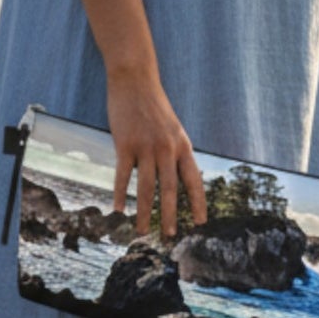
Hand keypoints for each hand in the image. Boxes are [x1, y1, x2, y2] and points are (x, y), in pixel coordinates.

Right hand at [106, 73, 208, 239]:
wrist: (135, 80)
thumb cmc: (154, 106)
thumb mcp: (173, 129)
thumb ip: (176, 152)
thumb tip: (179, 178)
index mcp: (182, 145)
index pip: (194, 181)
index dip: (197, 203)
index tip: (200, 223)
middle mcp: (167, 148)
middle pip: (171, 189)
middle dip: (170, 216)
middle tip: (169, 237)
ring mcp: (146, 146)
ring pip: (147, 187)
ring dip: (144, 212)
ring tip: (142, 231)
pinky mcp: (125, 143)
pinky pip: (123, 175)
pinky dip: (121, 194)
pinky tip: (118, 210)